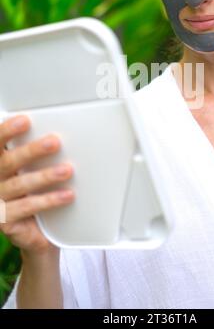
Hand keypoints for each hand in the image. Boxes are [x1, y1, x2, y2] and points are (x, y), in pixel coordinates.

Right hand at [0, 115, 73, 255]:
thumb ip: (36, 154)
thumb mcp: (32, 171)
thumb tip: (59, 134)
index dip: (7, 131)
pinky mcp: (6, 221)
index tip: (25, 121)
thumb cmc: (33, 193)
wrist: (35, 234)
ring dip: (46, 176)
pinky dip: (49, 200)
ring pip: (20, 185)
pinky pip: (28, 207)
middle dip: (32, 150)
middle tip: (54, 142)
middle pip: (9, 162)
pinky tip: (67, 195)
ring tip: (67, 170)